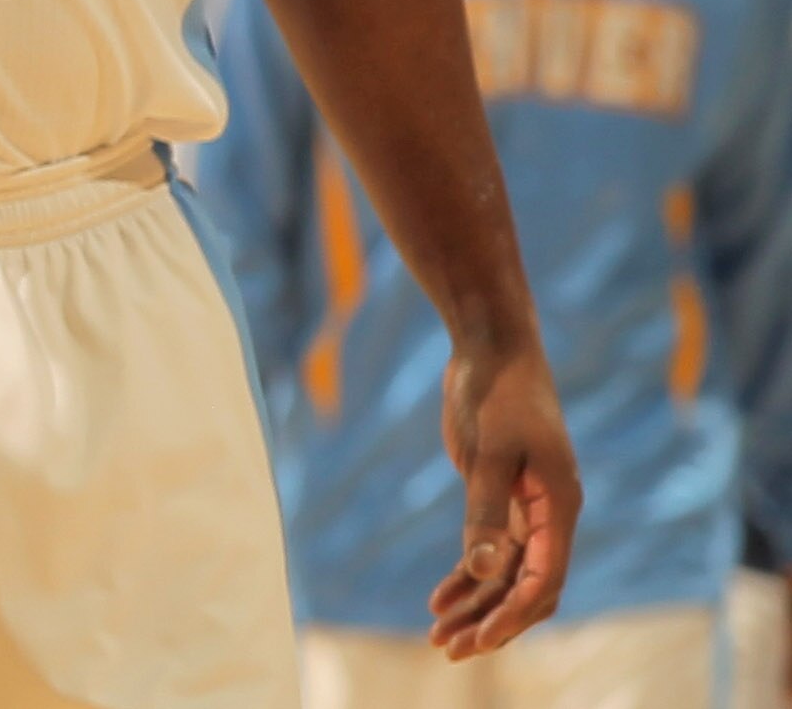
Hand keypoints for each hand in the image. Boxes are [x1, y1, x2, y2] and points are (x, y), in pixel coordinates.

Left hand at [431, 336, 577, 657]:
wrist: (492, 348)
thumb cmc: (496, 393)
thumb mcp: (486, 453)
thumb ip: (484, 512)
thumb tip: (484, 570)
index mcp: (559, 506)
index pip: (544, 579)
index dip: (514, 612)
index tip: (481, 638)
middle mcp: (549, 515)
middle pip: (528, 587)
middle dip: (494, 622)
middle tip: (452, 649)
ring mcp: (525, 508)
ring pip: (506, 574)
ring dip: (476, 606)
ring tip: (438, 636)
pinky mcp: (499, 496)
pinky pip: (488, 550)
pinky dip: (466, 576)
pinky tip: (438, 598)